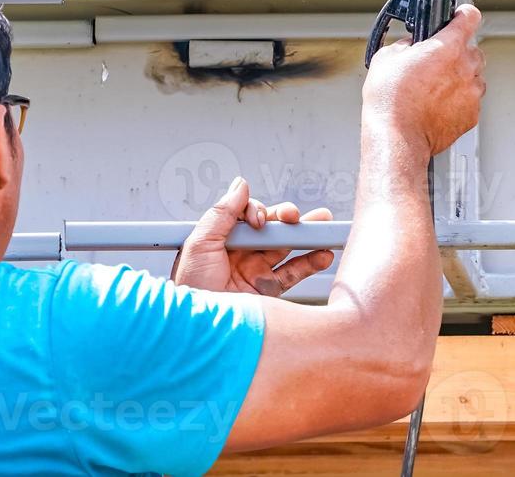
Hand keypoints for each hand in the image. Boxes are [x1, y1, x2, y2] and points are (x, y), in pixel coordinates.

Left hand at [172, 177, 334, 296]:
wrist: (198, 329)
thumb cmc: (190, 290)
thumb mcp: (198, 244)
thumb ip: (222, 213)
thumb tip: (241, 185)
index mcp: (221, 239)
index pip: (247, 216)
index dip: (257, 212)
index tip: (258, 221)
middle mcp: (240, 254)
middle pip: (270, 228)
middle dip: (286, 218)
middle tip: (295, 217)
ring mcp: (255, 272)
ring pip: (286, 248)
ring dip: (306, 236)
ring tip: (324, 225)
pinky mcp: (268, 291)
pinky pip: (294, 273)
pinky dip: (311, 263)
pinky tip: (323, 254)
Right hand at [362, 3, 485, 154]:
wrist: (397, 136)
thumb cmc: (391, 100)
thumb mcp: (386, 58)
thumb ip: (405, 45)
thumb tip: (410, 45)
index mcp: (448, 46)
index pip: (469, 17)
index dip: (463, 14)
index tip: (460, 16)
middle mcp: (465, 67)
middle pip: (473, 50)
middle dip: (457, 53)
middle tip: (436, 62)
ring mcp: (472, 92)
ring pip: (474, 76)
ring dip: (459, 77)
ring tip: (434, 88)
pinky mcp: (472, 115)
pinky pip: (470, 100)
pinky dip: (458, 100)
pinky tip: (437, 105)